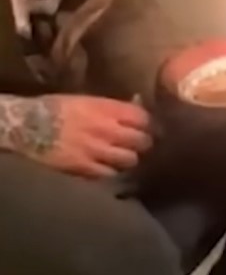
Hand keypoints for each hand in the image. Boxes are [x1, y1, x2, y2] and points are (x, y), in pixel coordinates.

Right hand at [19, 95, 152, 178]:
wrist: (27, 127)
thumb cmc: (54, 109)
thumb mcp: (85, 100)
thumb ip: (110, 108)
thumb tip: (134, 113)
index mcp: (106, 108)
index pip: (143, 117)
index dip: (149, 125)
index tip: (150, 129)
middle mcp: (106, 128)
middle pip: (143, 140)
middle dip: (143, 144)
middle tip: (139, 147)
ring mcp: (97, 149)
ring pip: (130, 159)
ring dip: (128, 160)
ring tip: (122, 160)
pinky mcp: (86, 167)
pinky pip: (110, 174)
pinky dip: (112, 173)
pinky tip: (107, 170)